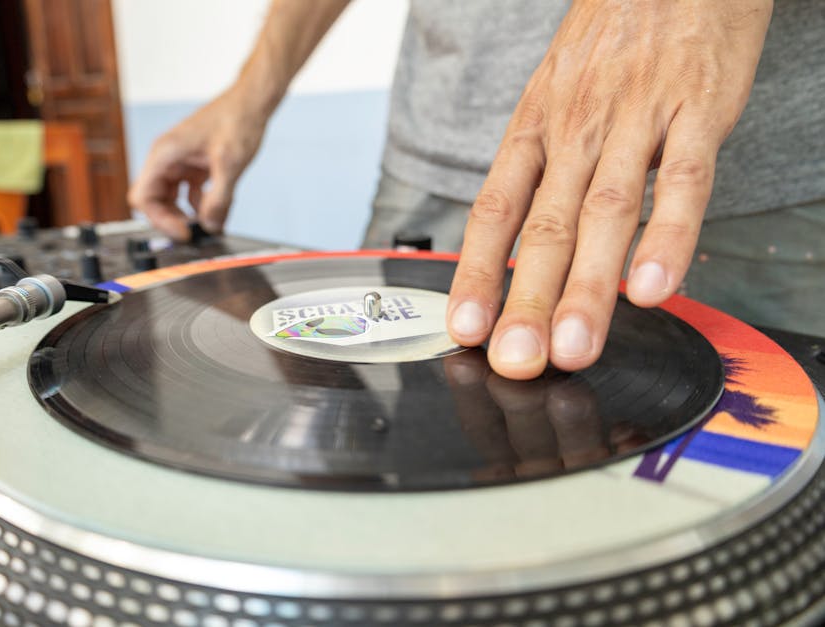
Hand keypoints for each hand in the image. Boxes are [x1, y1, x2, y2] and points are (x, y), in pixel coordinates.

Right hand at [127, 86, 268, 240]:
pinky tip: (215, 212)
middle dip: (172, 220)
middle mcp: (167, 158)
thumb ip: (219, 199)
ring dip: (184, 214)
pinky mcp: (193, 165)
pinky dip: (198, 205)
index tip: (183, 232)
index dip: (159, 219)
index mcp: (165, 154)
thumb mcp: (230, 164)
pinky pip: (187, 192)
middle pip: (153, 200)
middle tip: (195, 234)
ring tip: (206, 225)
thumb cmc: (237, 120)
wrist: (251, 102)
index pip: (142, 196)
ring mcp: (179, 162)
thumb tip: (211, 226)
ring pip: (169, 198)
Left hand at [447, 0, 772, 378]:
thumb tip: (515, 246)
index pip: (496, 208)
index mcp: (536, 126)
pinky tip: (654, 286)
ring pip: (607, 213)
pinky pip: (685, 179)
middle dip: (528, 301)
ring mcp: (637, 119)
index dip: (477, 272)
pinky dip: (669, 234)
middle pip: (548, 225)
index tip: (464, 328)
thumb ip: (541, 168)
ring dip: (588, 287)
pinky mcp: (697, 111)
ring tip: (574, 348)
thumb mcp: (554, 93)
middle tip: (515, 361)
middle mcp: (577, 127)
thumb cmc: (611, 38)